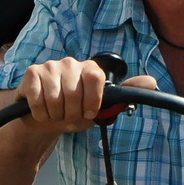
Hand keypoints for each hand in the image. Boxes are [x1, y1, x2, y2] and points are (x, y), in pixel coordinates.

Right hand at [16, 58, 154, 135]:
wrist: (43, 122)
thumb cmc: (74, 112)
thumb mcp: (102, 107)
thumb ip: (126, 93)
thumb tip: (152, 81)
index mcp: (89, 69)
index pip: (96, 78)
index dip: (92, 101)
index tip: (88, 113)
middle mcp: (70, 63)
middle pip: (74, 93)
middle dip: (72, 114)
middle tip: (69, 116)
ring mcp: (50, 66)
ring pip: (55, 98)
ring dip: (55, 115)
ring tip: (56, 114)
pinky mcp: (31, 74)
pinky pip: (37, 99)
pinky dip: (40, 113)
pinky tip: (40, 111)